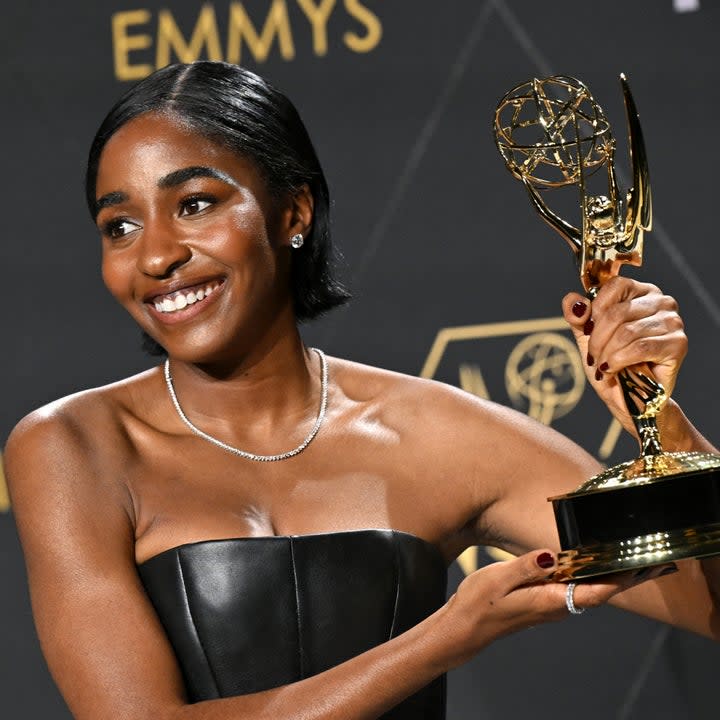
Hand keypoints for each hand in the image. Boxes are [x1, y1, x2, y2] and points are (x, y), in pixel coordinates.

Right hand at [446, 549, 675, 664]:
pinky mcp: (541, 602)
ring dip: (610, 577)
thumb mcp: (498, 580)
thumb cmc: (478, 605)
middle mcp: (556, 606)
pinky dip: (589, 577)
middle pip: (600, 591)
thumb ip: (527, 566)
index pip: (597, 591)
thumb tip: (554, 555)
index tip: (645, 567)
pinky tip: (588, 565)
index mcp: (550, 601)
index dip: (623, 580)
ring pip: (588, 590)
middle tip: (653, 563)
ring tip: (628, 560)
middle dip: (626, 578)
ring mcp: (549, 606)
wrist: (463, 629)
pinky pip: (572, 588)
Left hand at [562, 277, 686, 433]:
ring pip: (626, 332)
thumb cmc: (610, 363)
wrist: (627, 397)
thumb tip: (575, 302)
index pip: (614, 286)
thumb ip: (578, 316)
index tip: (588, 331)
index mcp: (640, 292)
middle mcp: (661, 301)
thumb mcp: (587, 336)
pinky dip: (619, 361)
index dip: (595, 311)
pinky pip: (640, 348)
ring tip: (604, 366)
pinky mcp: (678, 343)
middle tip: (593, 357)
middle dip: (597, 340)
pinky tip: (613, 369)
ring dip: (607, 354)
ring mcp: (672, 321)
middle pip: (617, 312)